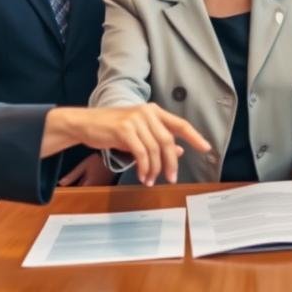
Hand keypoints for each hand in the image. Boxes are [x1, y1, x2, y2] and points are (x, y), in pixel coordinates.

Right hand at [41, 105, 210, 186]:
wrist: (85, 122)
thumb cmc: (112, 128)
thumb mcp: (138, 133)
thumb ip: (157, 140)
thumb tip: (179, 152)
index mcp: (153, 111)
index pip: (180, 124)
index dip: (195, 136)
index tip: (206, 148)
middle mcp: (147, 112)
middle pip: (168, 140)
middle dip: (171, 162)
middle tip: (172, 178)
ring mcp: (136, 119)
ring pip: (155, 149)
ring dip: (155, 169)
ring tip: (151, 180)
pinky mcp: (124, 129)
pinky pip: (141, 153)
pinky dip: (144, 167)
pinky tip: (143, 176)